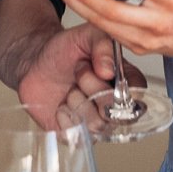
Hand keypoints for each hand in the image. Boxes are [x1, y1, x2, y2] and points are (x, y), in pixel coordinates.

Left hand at [15, 23, 146, 129]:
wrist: (35, 63)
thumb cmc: (64, 50)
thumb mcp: (87, 35)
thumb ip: (102, 45)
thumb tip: (109, 70)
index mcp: (125, 81)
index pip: (137, 95)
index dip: (118, 86)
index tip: (101, 70)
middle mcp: (114, 105)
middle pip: (115, 112)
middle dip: (91, 88)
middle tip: (80, 72)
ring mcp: (97, 121)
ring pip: (96, 125)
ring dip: (77, 102)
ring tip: (71, 89)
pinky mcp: (77, 134)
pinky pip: (77, 136)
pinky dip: (64, 118)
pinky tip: (61, 105)